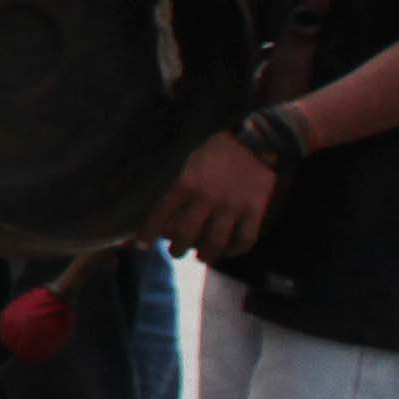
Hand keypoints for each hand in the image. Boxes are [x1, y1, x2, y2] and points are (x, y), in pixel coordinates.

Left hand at [148, 132, 279, 264]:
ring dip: (205, 254)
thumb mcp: (191, 161)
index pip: (161, 213)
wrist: (257, 141)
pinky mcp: (255, 211)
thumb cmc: (218, 150)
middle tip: (175, 252)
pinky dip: (235, 250)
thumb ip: (180, 184)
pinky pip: (244, 239)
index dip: (149, 232)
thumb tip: (167, 208)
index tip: (142, 245)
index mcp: (187, 182)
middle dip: (177, 249)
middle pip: (186, 234)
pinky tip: (228, 251)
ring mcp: (232, 206)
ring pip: (215, 242)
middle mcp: (207, 198)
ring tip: (202, 257)